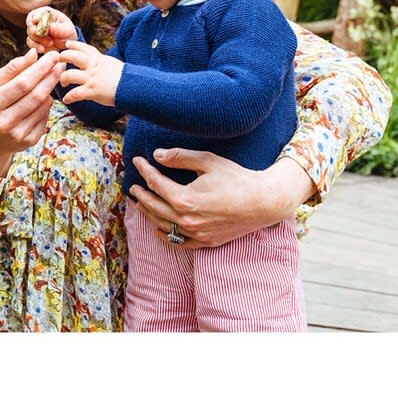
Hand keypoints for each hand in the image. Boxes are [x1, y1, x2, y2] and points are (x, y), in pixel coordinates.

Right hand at [0, 48, 62, 193]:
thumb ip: (13, 68)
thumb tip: (34, 53)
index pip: (22, 83)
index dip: (41, 68)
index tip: (53, 55)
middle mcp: (4, 122)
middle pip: (36, 95)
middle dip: (51, 77)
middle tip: (60, 64)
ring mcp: (17, 135)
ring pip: (43, 106)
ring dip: (50, 90)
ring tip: (50, 79)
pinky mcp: (28, 142)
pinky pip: (45, 118)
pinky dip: (47, 105)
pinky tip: (44, 99)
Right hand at [26, 6, 76, 52]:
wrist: (67, 42)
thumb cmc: (67, 32)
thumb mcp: (67, 29)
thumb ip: (59, 28)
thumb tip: (51, 27)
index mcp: (45, 13)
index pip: (36, 13)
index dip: (35, 17)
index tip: (35, 21)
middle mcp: (37, 21)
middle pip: (30, 25)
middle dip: (37, 33)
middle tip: (48, 39)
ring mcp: (34, 31)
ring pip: (30, 35)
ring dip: (38, 41)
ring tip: (51, 43)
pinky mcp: (34, 40)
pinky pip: (30, 43)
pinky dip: (36, 46)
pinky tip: (43, 49)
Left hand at [58, 39, 122, 106]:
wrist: (133, 86)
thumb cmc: (125, 77)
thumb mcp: (112, 63)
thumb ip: (101, 62)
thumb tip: (96, 61)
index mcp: (98, 59)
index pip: (84, 48)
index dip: (74, 45)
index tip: (67, 44)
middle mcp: (93, 67)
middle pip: (72, 56)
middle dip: (63, 57)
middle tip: (59, 61)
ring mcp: (91, 79)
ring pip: (69, 75)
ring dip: (63, 79)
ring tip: (63, 83)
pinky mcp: (91, 91)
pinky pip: (75, 94)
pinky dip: (69, 97)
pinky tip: (67, 100)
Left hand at [128, 150, 315, 248]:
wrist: (263, 202)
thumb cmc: (237, 179)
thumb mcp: (208, 161)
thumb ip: (180, 158)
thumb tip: (157, 155)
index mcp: (185, 199)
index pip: (156, 183)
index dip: (144, 170)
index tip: (137, 161)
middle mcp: (187, 220)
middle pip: (154, 207)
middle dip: (141, 194)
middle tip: (133, 185)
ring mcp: (196, 234)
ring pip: (163, 225)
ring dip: (149, 213)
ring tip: (141, 203)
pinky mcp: (206, 241)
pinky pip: (179, 242)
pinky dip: (166, 236)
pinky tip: (159, 229)